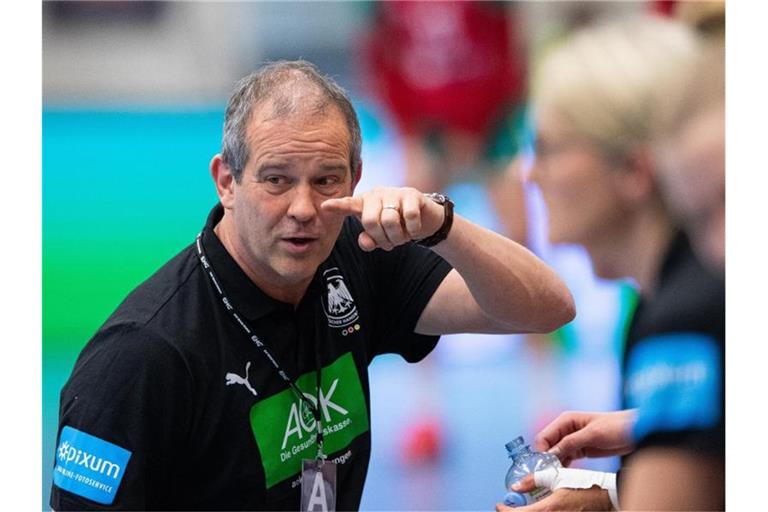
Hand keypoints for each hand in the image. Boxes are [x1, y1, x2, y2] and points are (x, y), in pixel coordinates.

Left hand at [322, 187, 443, 250]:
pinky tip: (413, 230)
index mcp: (364, 204)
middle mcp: (376, 195)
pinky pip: (409, 217)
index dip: (337, 206)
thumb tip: (365, 242)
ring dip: (397, 237)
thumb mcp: (380, 237)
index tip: (325, 206)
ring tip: (401, 237)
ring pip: (390, 220)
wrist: (424, 220)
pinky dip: (412, 230)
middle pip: (370, 221)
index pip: (349, 205)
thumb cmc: (396, 228)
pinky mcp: (412, 194)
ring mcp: (394, 193)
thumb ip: (369, 241)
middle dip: (380, 238)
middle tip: (389, 243)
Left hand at [495, 472, 612, 510]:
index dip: (505, 511)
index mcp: (549, 509)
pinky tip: (538, 508)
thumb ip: (534, 481)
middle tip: (510, 507)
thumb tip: (517, 486)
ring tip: (524, 507)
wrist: (606, 497)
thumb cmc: (585, 486)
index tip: (499, 505)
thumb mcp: (557, 477)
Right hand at [534, 410, 636, 466]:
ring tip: (556, 474)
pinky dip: (563, 465)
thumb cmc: (616, 426)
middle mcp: (567, 429)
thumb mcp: (593, 434)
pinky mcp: (580, 450)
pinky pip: (565, 458)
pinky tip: (564, 473)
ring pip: (555, 453)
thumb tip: (552, 452)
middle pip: (548, 445)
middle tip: (550, 471)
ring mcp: (573, 440)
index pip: (545, 436)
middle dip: (547, 458)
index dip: (542, 450)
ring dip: (554, 463)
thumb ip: (571, 442)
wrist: (635, 433)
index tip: (545, 464)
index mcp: (566, 420)